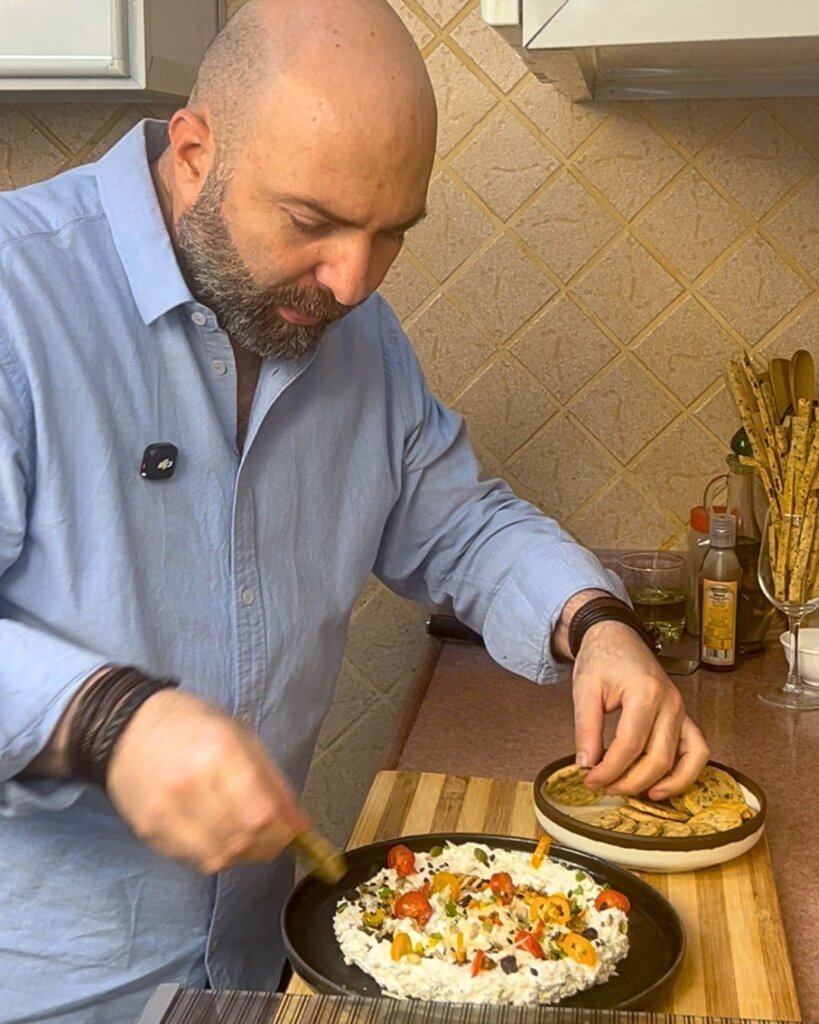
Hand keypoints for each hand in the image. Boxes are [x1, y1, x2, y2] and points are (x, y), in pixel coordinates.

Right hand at [106, 689, 308, 873]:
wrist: (127, 728)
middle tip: (272, 835)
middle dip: (268, 845)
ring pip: (220, 857)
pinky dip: (214, 855)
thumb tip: (300, 825)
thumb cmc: (191, 726)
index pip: (262, 814)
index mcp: (221, 751)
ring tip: (244, 835)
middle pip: (243, 839)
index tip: (293, 831)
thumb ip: (273, 782)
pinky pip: (193, 861)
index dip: (284, 831)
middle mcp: (192, 783)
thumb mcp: (241, 737)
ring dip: (242, 854)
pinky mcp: (149, 831)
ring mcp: (167, 810)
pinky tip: (216, 836)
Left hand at [571, 621, 709, 799]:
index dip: (609, 770)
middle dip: (631, 781)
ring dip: (665, 783)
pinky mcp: (683, 715)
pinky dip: (686, 772)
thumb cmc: (602, 657)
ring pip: (686, 758)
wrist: (616, 636)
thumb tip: (587, 764)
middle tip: (606, 788)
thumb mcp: (585, 689)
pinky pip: (697, 749)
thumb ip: (586, 728)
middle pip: (658, 758)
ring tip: (640, 795)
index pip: (629, 745)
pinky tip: (663, 784)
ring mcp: (681, 709)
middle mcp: (671, 702)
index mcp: (645, 692)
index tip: (590, 780)